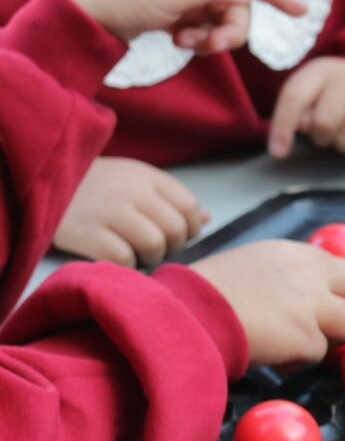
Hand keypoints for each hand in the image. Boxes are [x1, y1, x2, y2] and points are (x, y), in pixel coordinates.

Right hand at [54, 158, 207, 266]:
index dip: (191, 227)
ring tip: (138, 253)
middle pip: (175, 229)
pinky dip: (126, 264)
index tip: (181, 235)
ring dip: (151, 257)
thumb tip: (207, 218)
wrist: (41, 178)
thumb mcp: (134, 180)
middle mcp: (129, 190)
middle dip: (172, 246)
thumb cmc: (95, 185)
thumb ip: (170, 198)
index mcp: (145, 176)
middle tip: (156, 247)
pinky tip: (116, 256)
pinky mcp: (86, 233)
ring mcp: (107, 211)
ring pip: (154, 245)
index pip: (188, 205)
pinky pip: (124, 258)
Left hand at [63, 0, 305, 53]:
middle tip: (210, 46)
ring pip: (224, 21)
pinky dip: (199, 41)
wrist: (87, 16)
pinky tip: (177, 41)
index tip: (302, 11)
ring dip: (211, 38)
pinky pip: (207, 30)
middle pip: (239, 6)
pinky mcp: (180, 13)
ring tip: (184, 43)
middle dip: (230, 30)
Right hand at [191, 240, 344, 368]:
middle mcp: (311, 273)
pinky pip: (317, 354)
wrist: (189, 313)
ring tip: (293, 346)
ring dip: (328, 340)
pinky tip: (276, 357)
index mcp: (297, 253)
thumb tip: (312, 295)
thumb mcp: (253, 266)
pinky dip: (301, 360)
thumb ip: (289, 275)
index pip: (344, 265)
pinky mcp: (307, 336)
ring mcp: (312, 304)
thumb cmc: (207, 294)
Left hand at [268, 57, 344, 159]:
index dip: (282, 127)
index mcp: (320, 70)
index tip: (278, 153)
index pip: (294, 97)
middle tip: (329, 131)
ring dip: (344, 145)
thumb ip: (299, 110)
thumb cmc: (337, 95)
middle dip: (322, 137)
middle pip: (324, 125)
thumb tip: (303, 125)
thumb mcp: (314, 94)